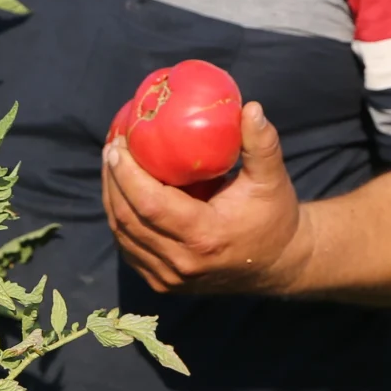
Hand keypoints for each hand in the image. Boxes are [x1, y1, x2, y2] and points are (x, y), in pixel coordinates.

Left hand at [102, 101, 308, 294]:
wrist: (278, 265)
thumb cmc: (273, 216)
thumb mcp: (272, 179)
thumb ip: (262, 143)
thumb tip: (250, 107)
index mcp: (204, 236)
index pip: (149, 204)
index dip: (126, 173)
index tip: (119, 142)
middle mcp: (181, 262)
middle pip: (127, 218)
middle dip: (113, 179)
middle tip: (112, 146)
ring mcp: (169, 278)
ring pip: (122, 235)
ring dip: (112, 197)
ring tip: (112, 164)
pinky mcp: (163, 283)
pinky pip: (129, 248)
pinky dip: (120, 219)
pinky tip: (121, 191)